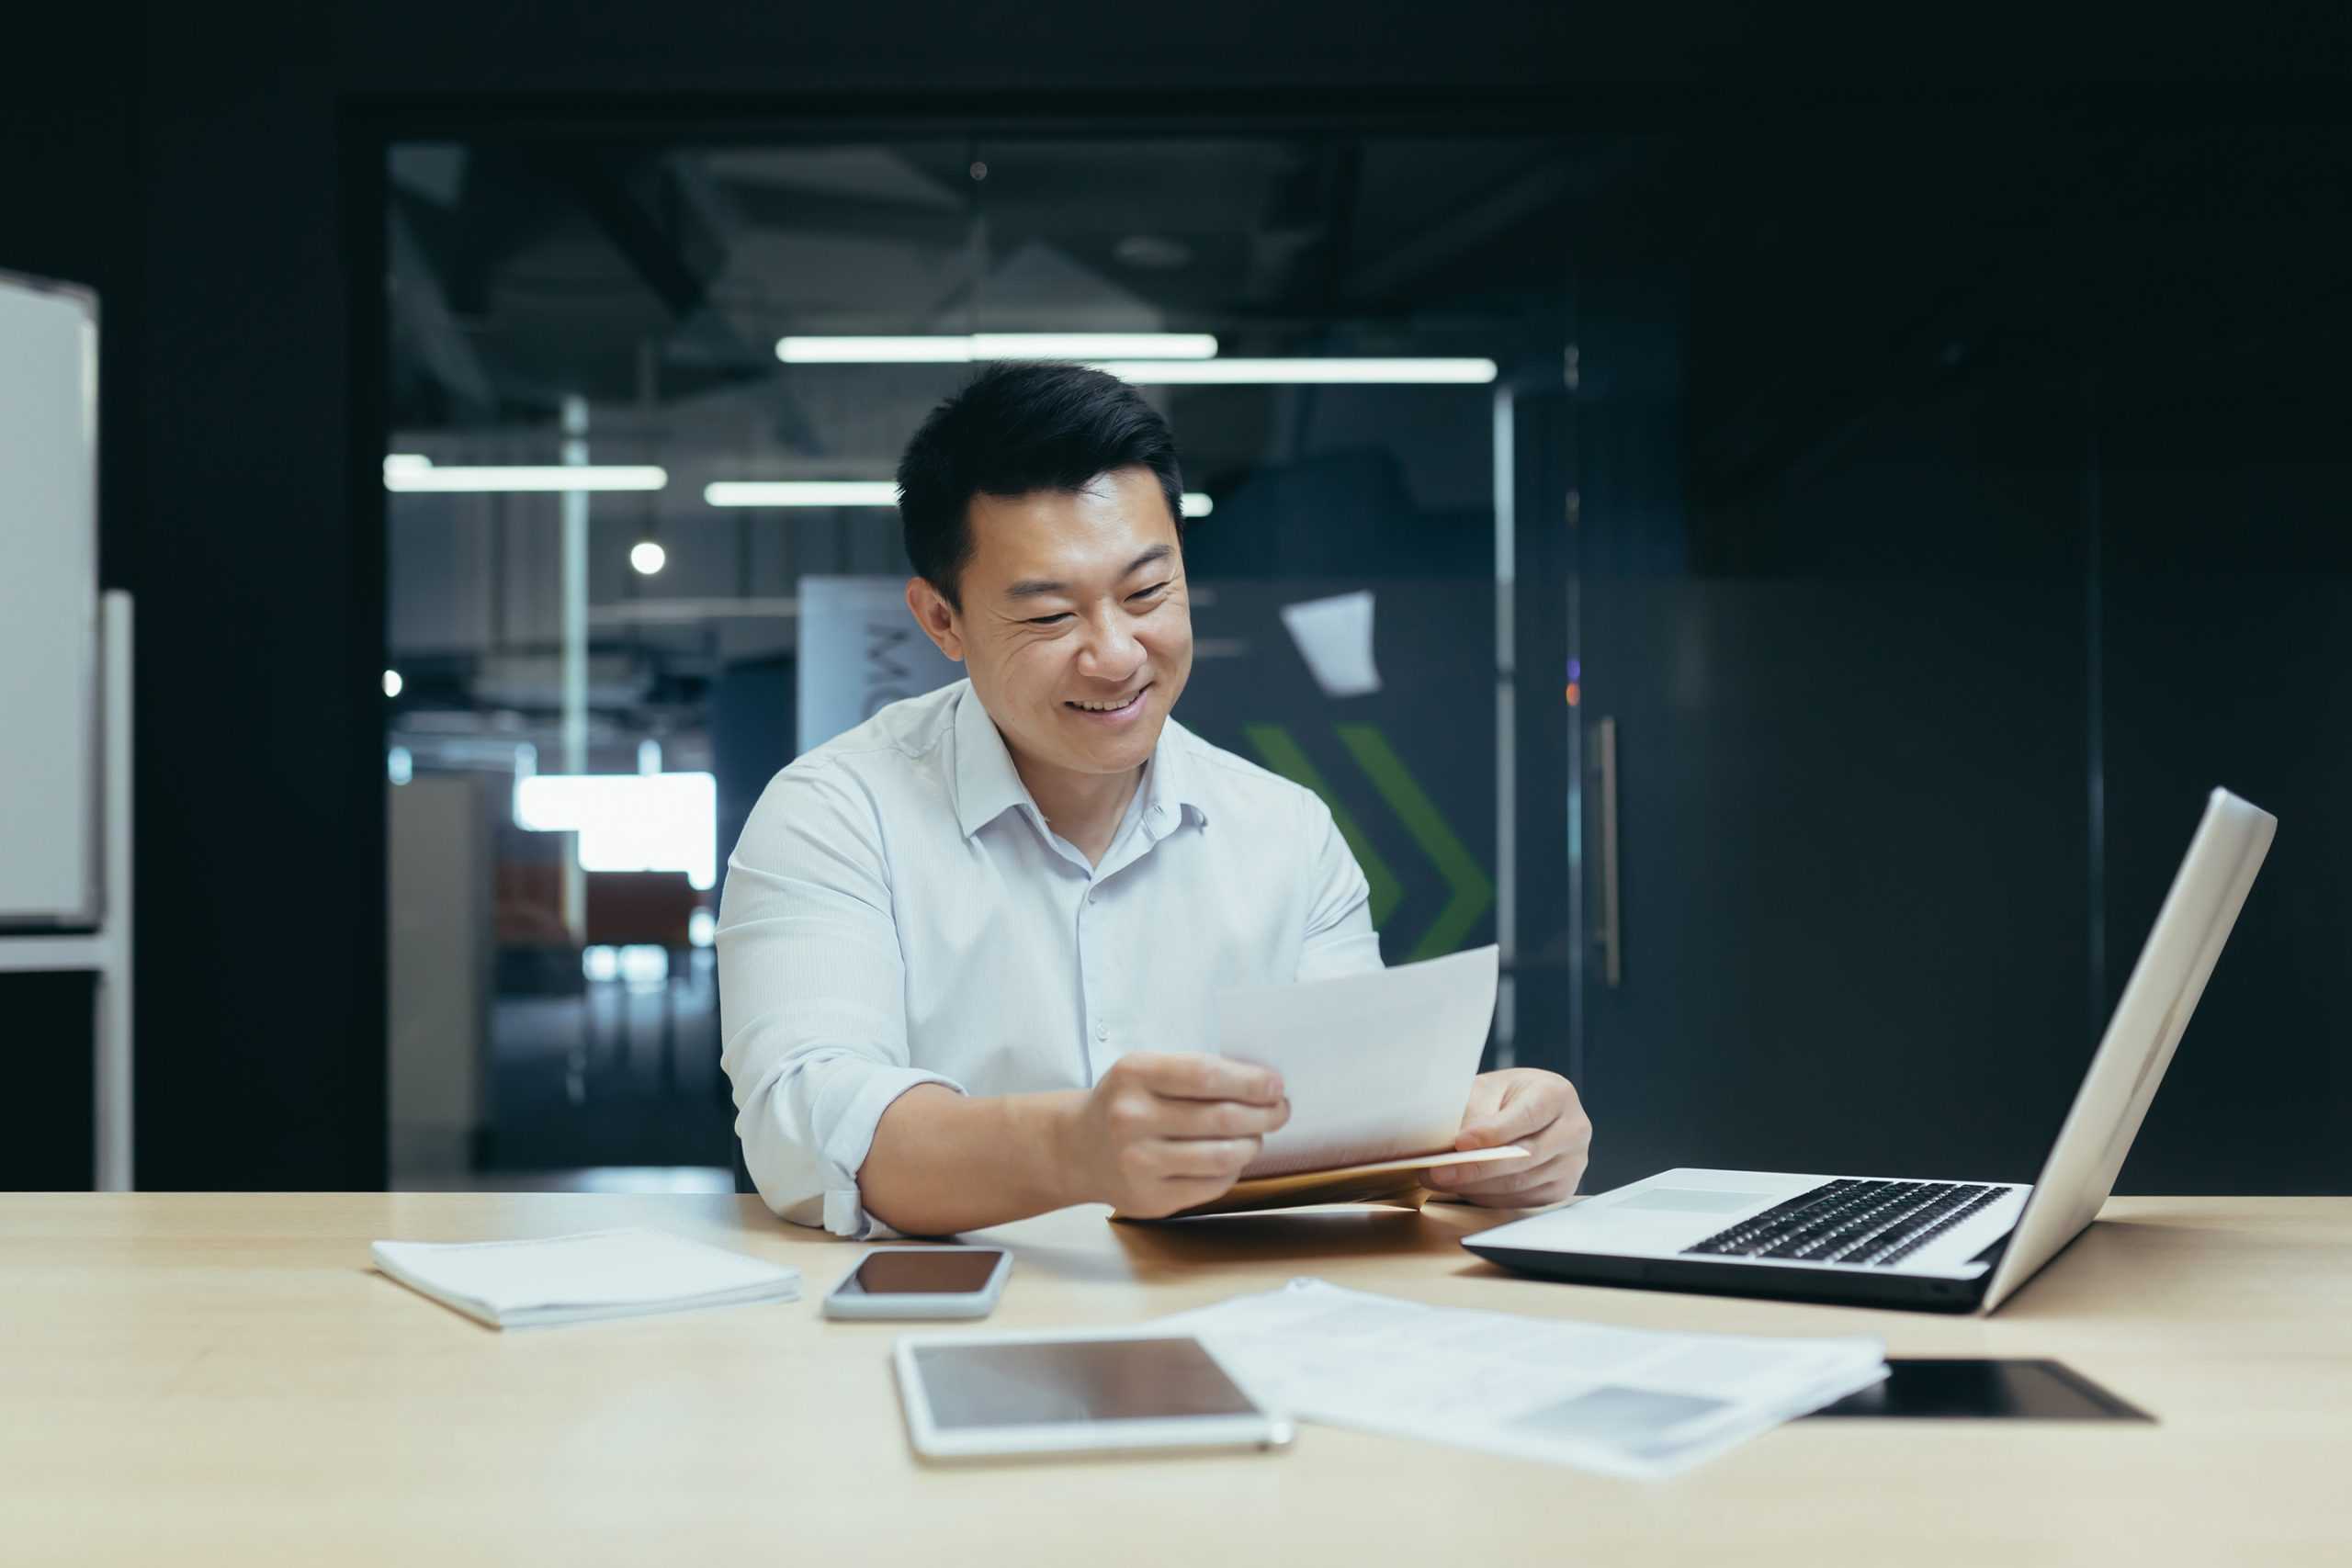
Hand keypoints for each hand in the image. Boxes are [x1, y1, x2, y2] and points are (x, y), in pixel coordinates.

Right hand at [1061, 1052, 1290, 1217]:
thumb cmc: (1125, 1103)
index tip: (1275, 1085)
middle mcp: (1132, 1119)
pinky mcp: (1149, 1198)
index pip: (1205, 1076)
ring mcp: (1139, 1163)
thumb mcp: (1145, 1071)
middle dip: (1264, 1114)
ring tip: (1257, 1136)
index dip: (1250, 1081)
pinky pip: (1211, 1185)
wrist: (1077, 1149)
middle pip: (1221, 1118)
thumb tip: (1263, 1088)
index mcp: (1134, 1075)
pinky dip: (1232, 1170)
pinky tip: (1231, 1158)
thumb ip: (1193, 1073)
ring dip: (1253, 1144)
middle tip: (1280, 1110)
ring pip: (1222, 1156)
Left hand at [1423, 1068, 1590, 1207]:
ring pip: (1520, 1183)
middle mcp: (1573, 1130)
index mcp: (1557, 1094)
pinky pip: (1521, 1200)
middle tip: (1439, 1171)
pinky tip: (1466, 1188)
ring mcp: (1572, 1163)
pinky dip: (1488, 1197)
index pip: (1526, 1117)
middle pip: (1525, 1156)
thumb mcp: (1489, 1089)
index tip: (1460, 1143)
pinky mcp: (1561, 1189)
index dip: (1493, 1133)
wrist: (1528, 1110)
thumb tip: (1457, 1144)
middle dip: (1477, 1167)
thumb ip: (1475, 1111)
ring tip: (1441, 1180)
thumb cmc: (1506, 1097)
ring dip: (1476, 1186)